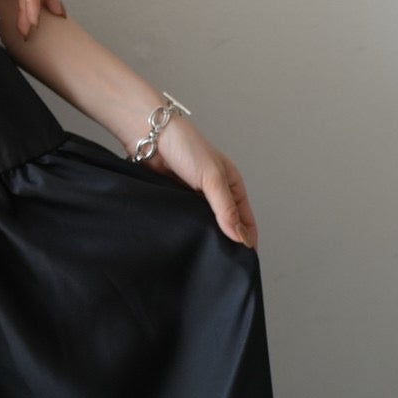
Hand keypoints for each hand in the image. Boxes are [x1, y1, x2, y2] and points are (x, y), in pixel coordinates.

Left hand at [136, 115, 258, 249]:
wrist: (149, 137)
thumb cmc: (185, 146)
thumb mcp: (212, 177)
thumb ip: (226, 208)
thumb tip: (240, 237)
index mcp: (232, 185)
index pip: (246, 219)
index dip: (247, 238)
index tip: (244, 259)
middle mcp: (215, 193)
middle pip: (227, 225)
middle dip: (226, 241)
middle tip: (223, 261)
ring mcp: (195, 199)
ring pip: (205, 225)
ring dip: (205, 236)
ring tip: (204, 253)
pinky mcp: (177, 202)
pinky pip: (186, 221)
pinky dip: (188, 229)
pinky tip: (186, 239)